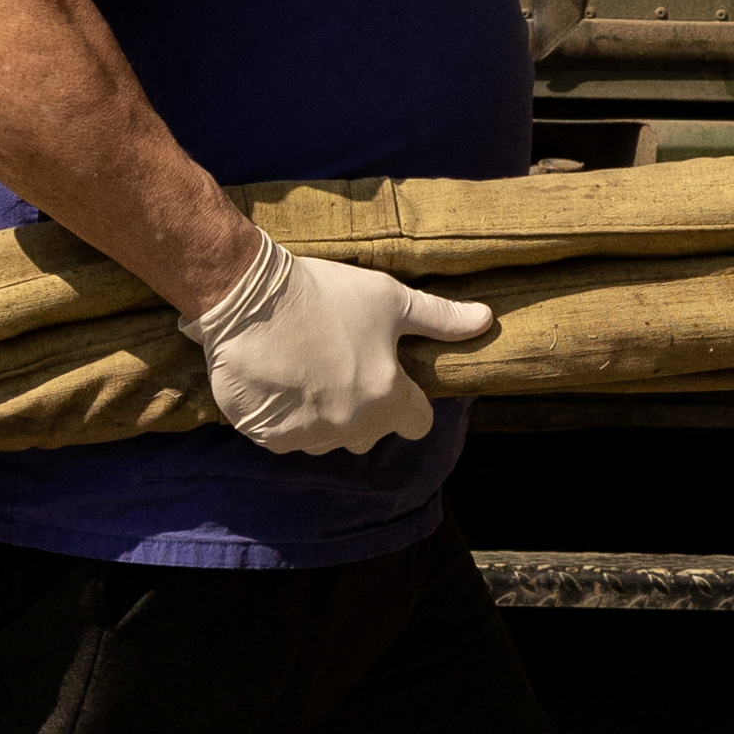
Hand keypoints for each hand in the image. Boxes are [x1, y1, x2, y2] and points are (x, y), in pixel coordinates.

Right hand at [182, 234, 495, 455]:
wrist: (248, 300)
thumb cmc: (325, 295)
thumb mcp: (390, 299)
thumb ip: (441, 319)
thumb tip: (486, 320)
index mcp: (388, 398)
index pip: (418, 424)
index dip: (409, 403)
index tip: (392, 379)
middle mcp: (352, 427)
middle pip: (371, 434)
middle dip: (365, 409)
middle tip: (344, 365)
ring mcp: (309, 436)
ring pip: (328, 437)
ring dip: (324, 415)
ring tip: (307, 370)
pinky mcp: (270, 438)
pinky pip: (288, 438)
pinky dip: (286, 417)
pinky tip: (280, 382)